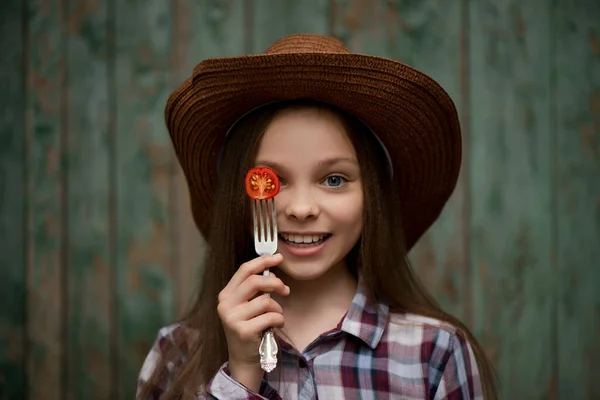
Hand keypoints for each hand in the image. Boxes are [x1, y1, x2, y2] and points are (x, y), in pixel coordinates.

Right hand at [217, 254, 288, 388]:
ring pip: (265, 301)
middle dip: (275, 283)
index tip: (278, 257)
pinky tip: (275, 326)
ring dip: (278, 309)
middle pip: (255, 282)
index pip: (244, 270)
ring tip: (276, 317)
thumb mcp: (247, 306)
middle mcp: (226, 304)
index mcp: (226, 294)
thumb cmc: (250, 328)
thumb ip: (255, 290)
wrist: (244, 358)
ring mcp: (232, 318)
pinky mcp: (243, 331)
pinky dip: (279, 320)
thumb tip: (272, 272)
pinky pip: (271, 317)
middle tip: (285, 290)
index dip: (262, 261)